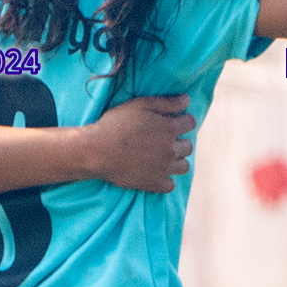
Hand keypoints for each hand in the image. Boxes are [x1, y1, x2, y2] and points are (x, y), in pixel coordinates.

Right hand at [81, 96, 196, 192]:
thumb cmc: (116, 124)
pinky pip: (170, 186)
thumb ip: (166, 103)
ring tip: (164, 157)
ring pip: (184, 167)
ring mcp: (163, 169)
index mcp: (169, 129)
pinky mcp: (153, 184)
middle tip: (166, 140)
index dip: (184, 121)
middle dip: (180, 142)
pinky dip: (167, 180)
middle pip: (188, 147)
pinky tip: (158, 173)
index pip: (190, 123)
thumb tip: (187, 100)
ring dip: (177, 161)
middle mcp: (170, 150)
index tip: (176, 122)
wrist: (96, 150)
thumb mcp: (141, 105)